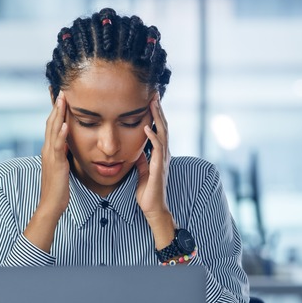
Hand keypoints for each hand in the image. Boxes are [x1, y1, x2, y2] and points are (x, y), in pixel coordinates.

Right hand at [37, 91, 70, 218]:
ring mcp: (50, 156)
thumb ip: (63, 154)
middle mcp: (47, 150)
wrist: (51, 204)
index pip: (52, 125)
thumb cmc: (58, 188)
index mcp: (49, 150)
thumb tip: (68, 144)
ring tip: (63, 99)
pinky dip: (61, 134)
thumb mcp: (61, 166)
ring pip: (53, 130)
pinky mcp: (56, 164)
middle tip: (61, 89)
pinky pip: (59, 146)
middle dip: (56, 106)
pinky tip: (65, 124)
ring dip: (58, 114)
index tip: (61, 96)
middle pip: (51, 123)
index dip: (56, 110)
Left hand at [135, 95, 174, 248]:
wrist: (153, 209)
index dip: (156, 114)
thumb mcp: (142, 172)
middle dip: (159, 110)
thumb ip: (142, 161)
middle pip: (163, 126)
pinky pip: (157, 148)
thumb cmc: (148, 192)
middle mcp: (163, 154)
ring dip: (158, 117)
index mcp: (159, 154)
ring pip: (163, 133)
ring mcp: (163, 160)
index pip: (159, 129)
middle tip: (154, 93)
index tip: (151, 100)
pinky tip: (147, 126)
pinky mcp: (159, 167)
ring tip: (153, 103)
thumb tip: (137, 152)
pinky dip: (152, 136)